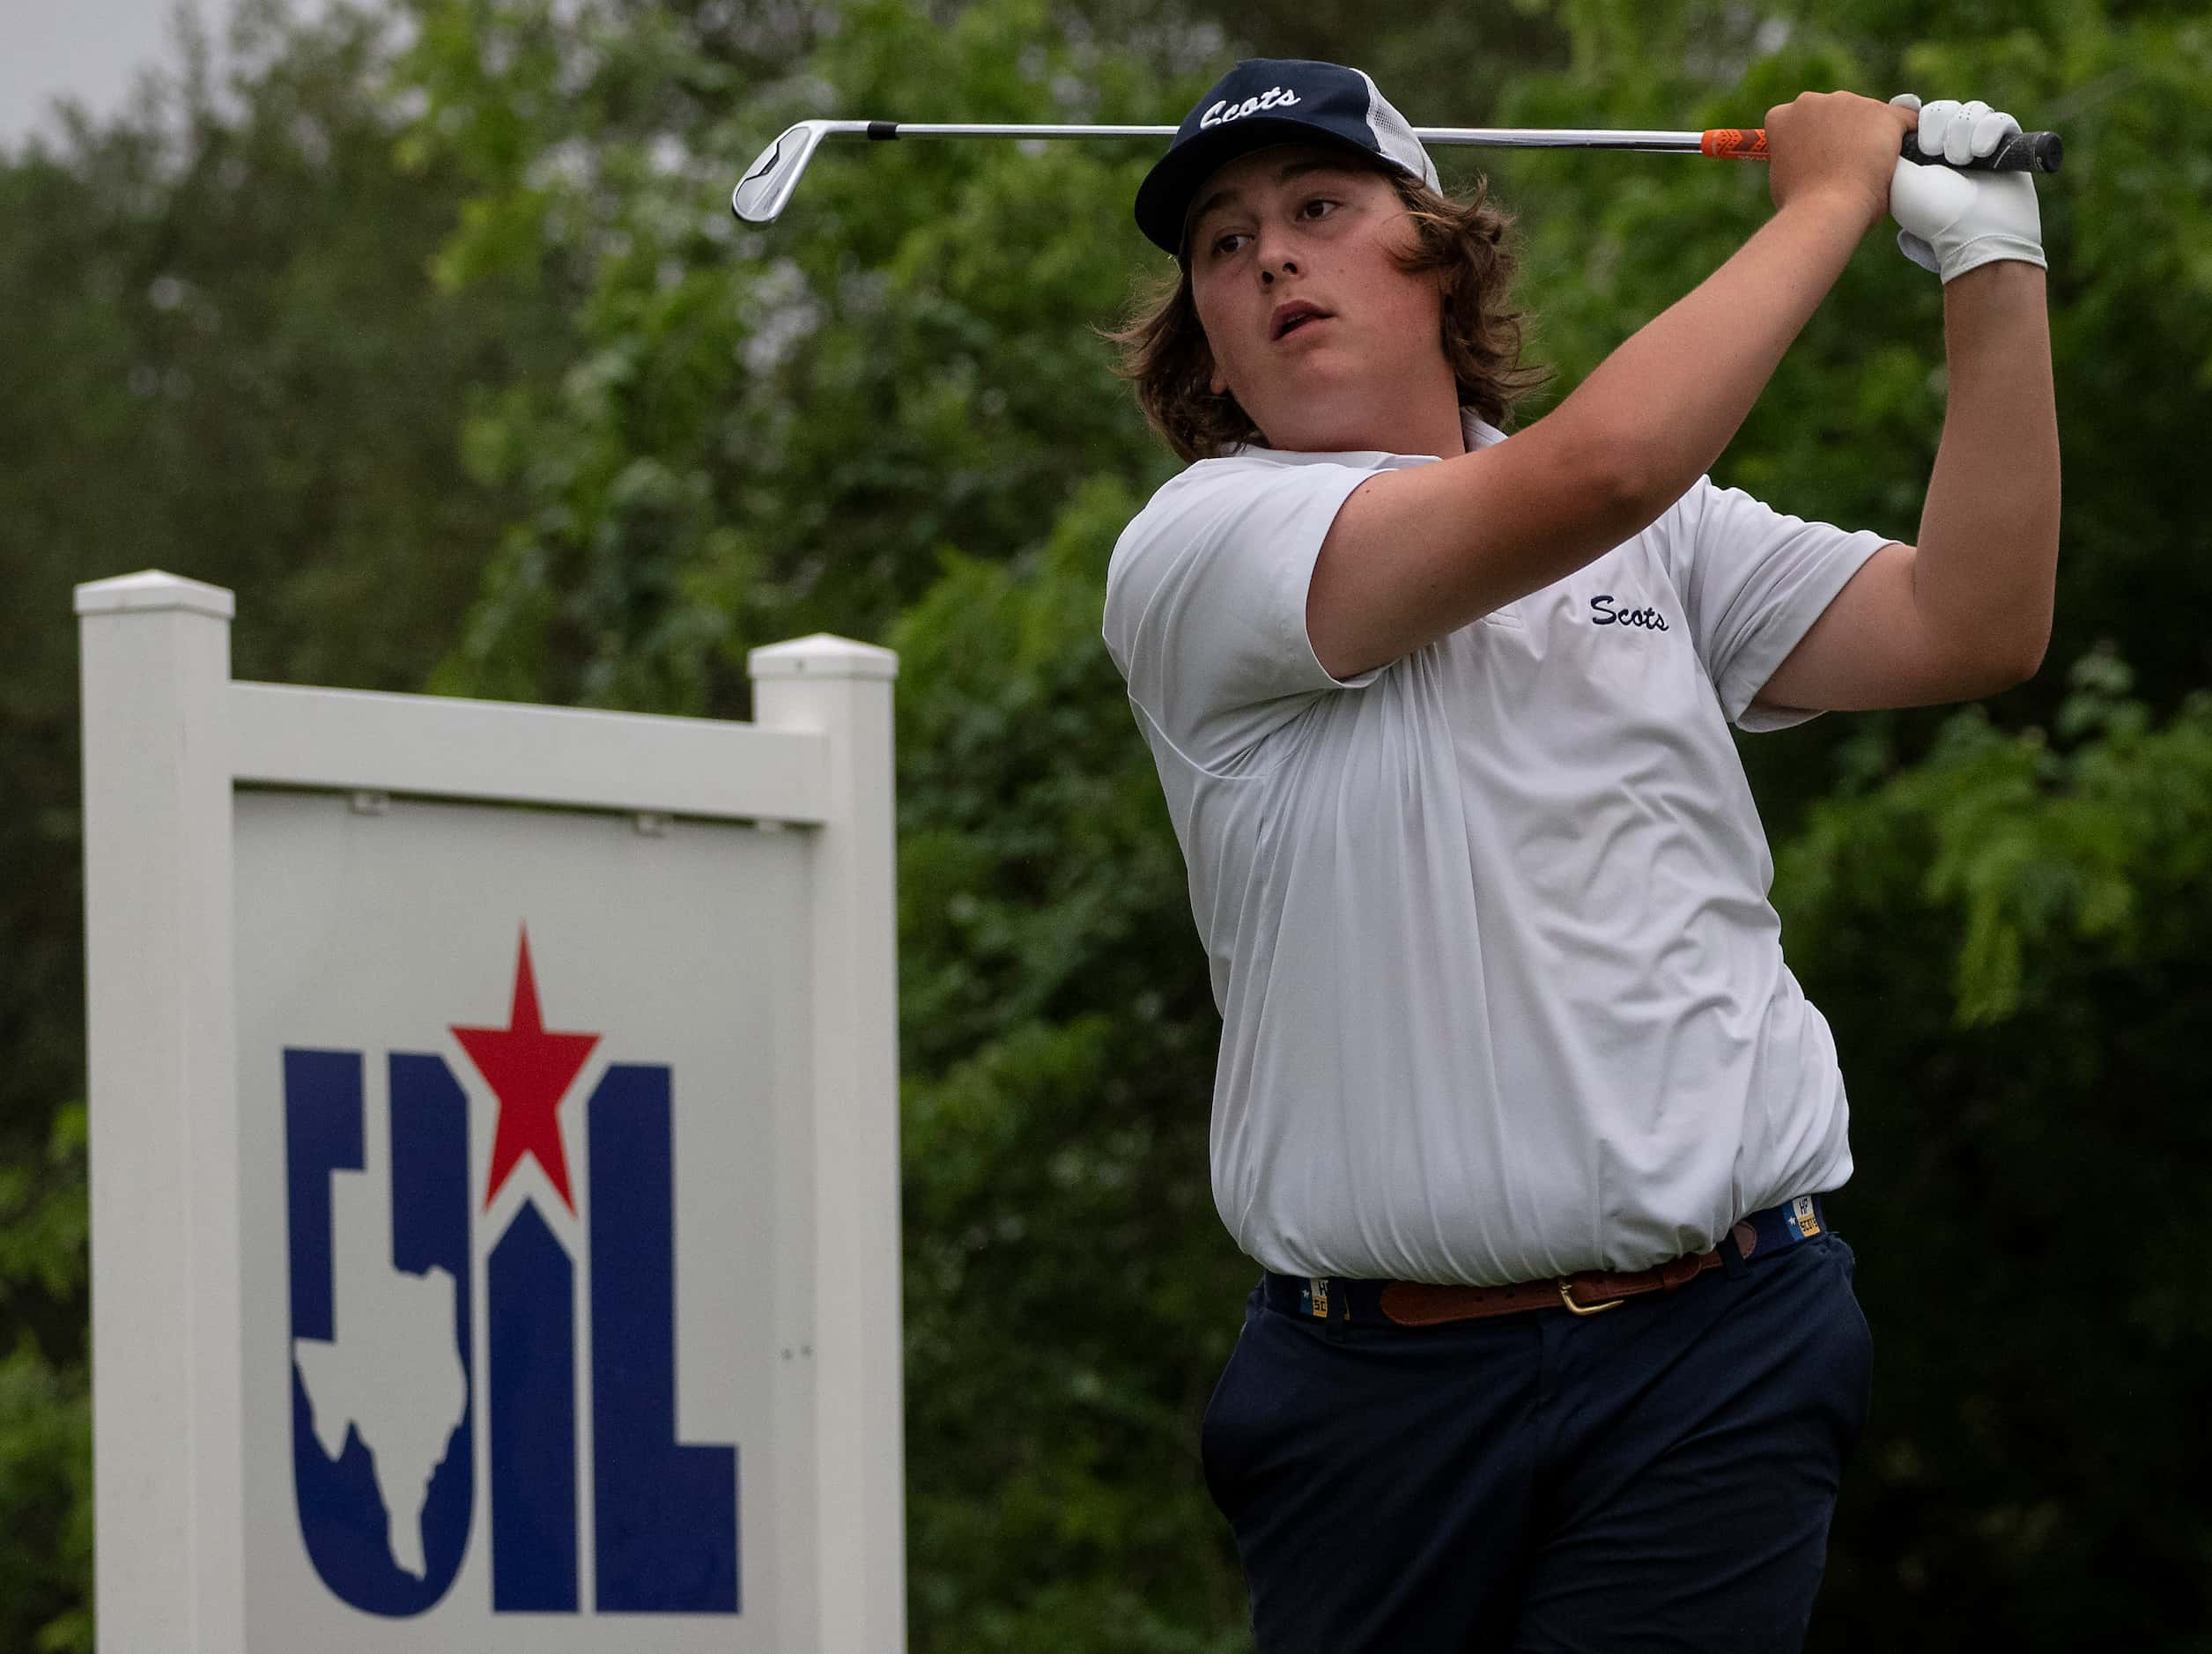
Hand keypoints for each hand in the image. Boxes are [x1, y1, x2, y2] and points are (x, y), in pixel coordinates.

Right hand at [1765, 90, 1920, 229]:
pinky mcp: (1883, 113)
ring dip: (1870, 135)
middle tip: (1844, 167)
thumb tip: (1811, 160)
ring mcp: (1850, 103)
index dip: (1810, 140)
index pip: (1800, 119)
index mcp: (1783, 116)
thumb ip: (1795, 157)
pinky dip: (1906, 135)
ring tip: (1870, 170)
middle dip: (1841, 134)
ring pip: (1868, 115)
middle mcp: (1812, 101)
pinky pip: (1905, 118)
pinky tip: (1905, 155)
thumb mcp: (1783, 177)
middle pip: (1834, 112)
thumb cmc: (1802, 203)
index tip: (1815, 159)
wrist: (1827, 210)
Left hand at [1888, 94, 2046, 281]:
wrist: (1975, 232)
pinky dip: (1989, 131)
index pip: (1919, 115)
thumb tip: (1897, 108)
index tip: (1910, 118)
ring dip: (1963, 132)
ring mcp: (1979, 146)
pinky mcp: (2008, 146)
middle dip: (1938, 125)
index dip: (1916, 113)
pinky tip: (1981, 153)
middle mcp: (1949, 149)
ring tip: (1962, 161)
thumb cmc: (1932, 212)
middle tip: (1935, 153)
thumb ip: (1892, 144)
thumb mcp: (1897, 179)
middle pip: (1944, 109)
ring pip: (1972, 110)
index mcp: (1921, 156)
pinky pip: (2000, 119)